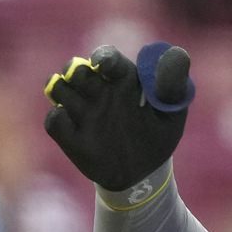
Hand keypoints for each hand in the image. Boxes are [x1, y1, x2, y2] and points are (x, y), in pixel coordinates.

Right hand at [43, 43, 192, 191]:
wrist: (142, 177)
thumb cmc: (156, 140)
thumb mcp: (172, 115)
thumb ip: (174, 85)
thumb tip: (178, 54)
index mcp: (123, 82)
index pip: (108, 58)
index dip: (103, 57)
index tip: (102, 65)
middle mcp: (98, 93)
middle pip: (76, 69)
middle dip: (77, 72)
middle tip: (91, 90)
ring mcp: (82, 113)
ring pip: (59, 87)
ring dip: (65, 93)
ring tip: (83, 111)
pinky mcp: (69, 136)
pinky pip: (53, 120)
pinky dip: (58, 120)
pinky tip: (74, 131)